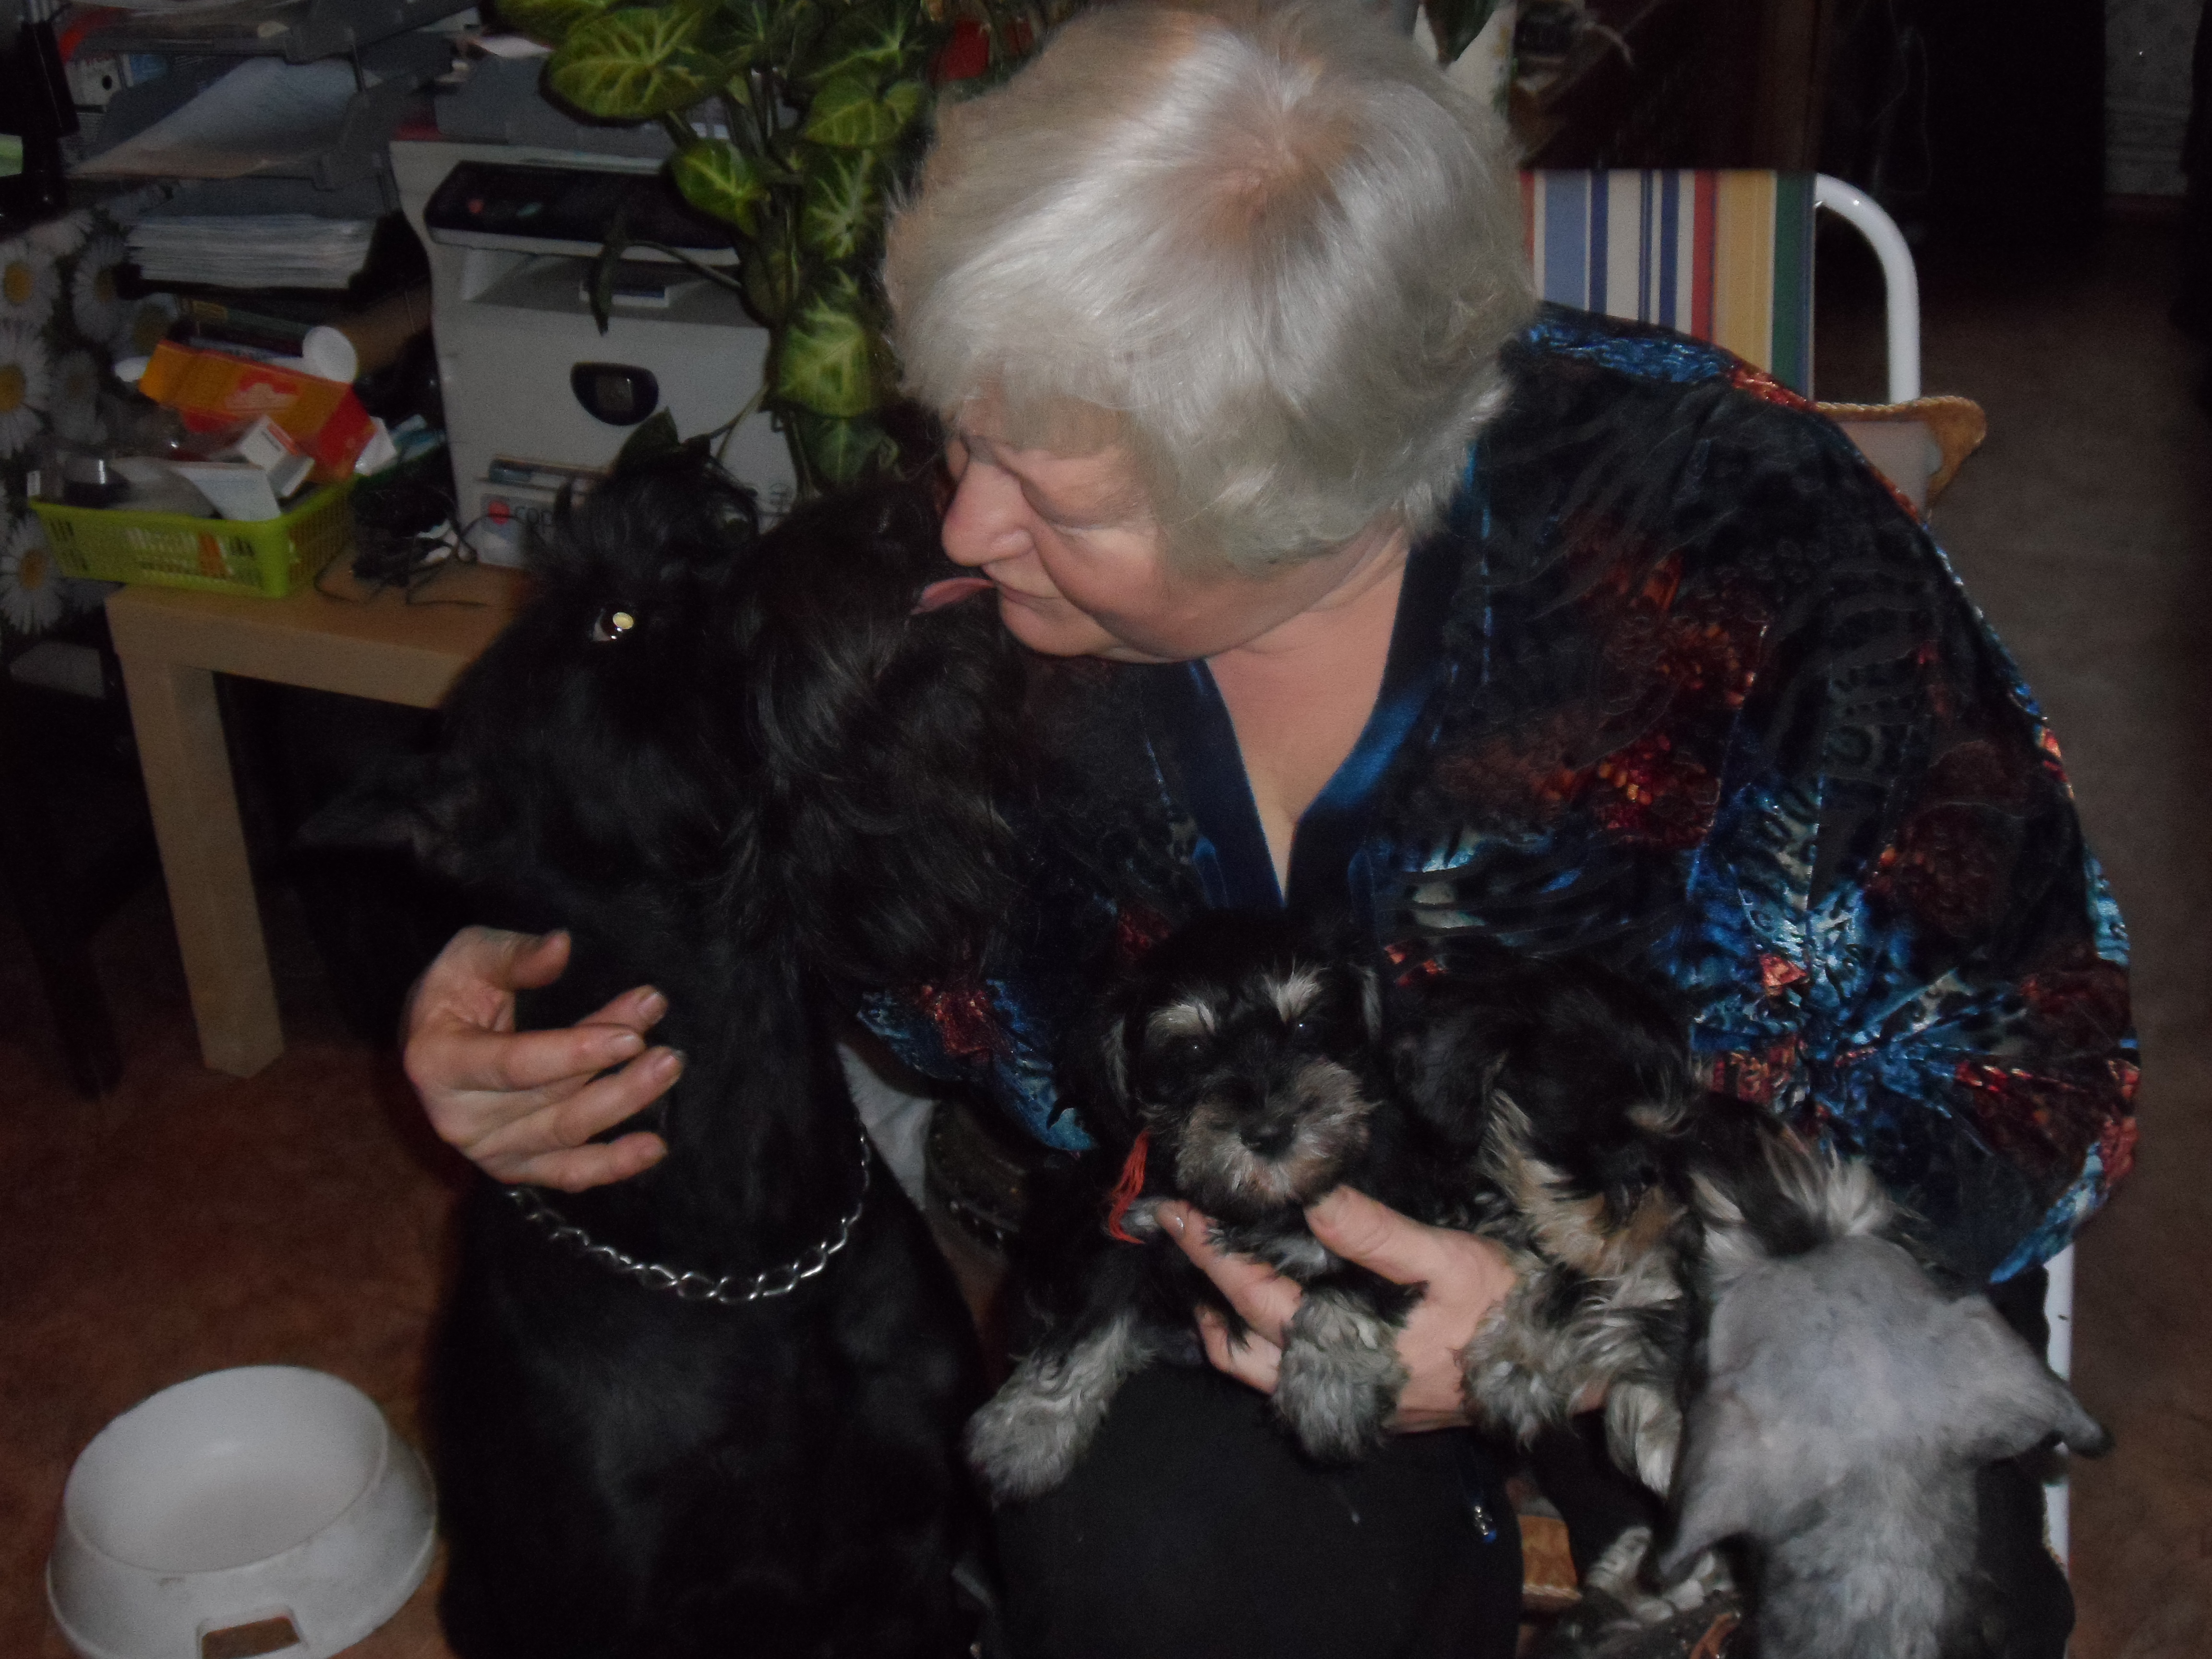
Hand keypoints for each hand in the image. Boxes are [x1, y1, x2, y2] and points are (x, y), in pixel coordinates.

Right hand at [402, 926, 680, 1189]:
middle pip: (552, 1101)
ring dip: (624, 1104)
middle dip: (616, 1076)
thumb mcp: (471, 956)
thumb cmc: (454, 991)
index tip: (630, 1037)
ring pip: (568, 1132)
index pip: (515, 1065)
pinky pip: (567, 1173)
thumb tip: (561, 945)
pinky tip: (652, 1148)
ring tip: (668, 1071)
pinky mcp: (514, 1165)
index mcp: (438, 1062)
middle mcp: (458, 1117)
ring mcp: (487, 1148)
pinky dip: (611, 1165)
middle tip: (667, 1053)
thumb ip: (515, 954)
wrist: (433, 1042)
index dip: (575, 1053)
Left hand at [1158, 1188, 1518, 1431]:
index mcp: (1342, 1348)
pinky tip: (1259, 1304)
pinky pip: (1282, 1378)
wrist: (1556, 1373)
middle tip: (1175, 1230)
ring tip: (1206, 1272)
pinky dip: (1254, 1341)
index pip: (1251, 1294)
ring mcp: (1342, 1400)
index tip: (1173, 1208)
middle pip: (1234, 1341)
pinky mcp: (1359, 1404)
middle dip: (1199, 1282)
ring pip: (1253, 1371)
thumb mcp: (1444, 1258)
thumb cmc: (1503, 1312)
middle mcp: (1330, 1384)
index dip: (1208, 1248)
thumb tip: (1309, 1192)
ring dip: (1221, 1322)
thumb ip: (1372, 1232)